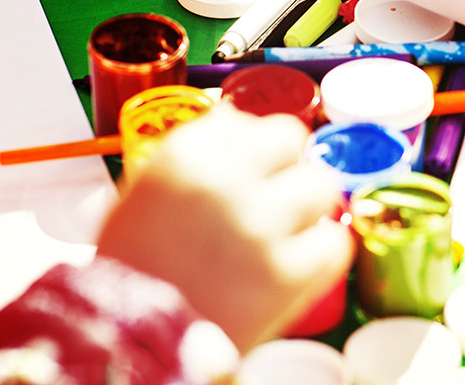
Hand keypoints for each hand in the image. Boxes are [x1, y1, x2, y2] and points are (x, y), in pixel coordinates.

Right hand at [95, 103, 352, 351]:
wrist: (130, 345)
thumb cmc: (132, 272)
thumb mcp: (141, 196)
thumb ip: (190, 154)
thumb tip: (235, 118)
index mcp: (184, 158)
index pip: (245, 120)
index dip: (251, 147)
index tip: (250, 169)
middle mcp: (224, 182)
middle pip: (290, 139)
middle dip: (284, 166)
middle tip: (274, 198)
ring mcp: (260, 226)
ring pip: (320, 185)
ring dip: (308, 208)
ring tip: (285, 236)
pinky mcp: (287, 273)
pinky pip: (334, 242)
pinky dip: (321, 254)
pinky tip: (297, 266)